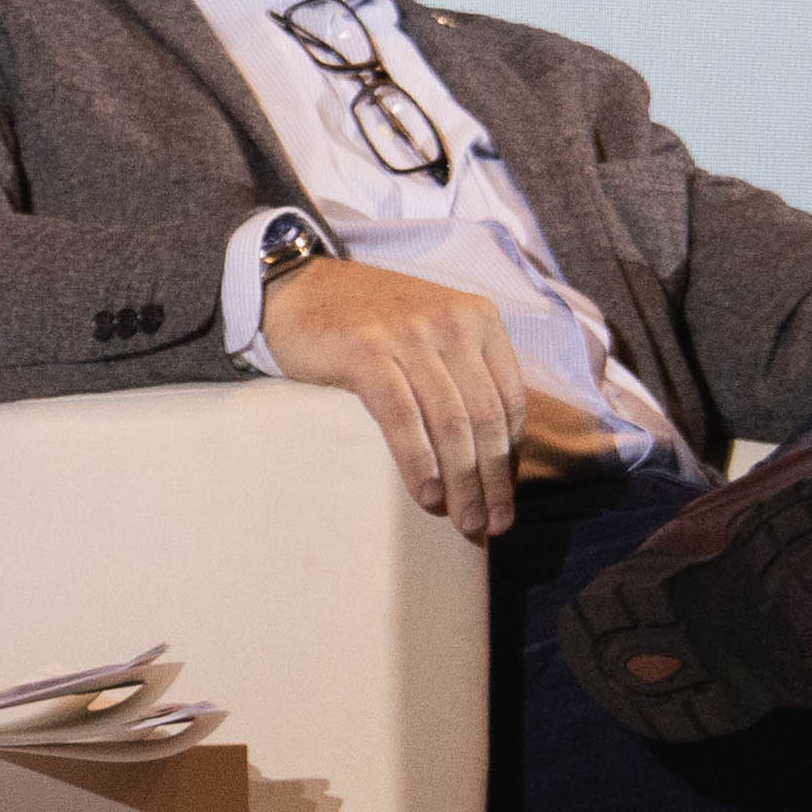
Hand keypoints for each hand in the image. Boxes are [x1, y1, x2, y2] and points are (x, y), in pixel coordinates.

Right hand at [261, 254, 550, 539]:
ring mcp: (410, 335)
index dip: (510, 457)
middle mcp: (452, 323)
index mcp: (479, 319)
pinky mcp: (368, 350)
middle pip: (485, 416)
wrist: (300, 286)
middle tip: (492, 525)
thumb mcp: (432, 332)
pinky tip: (426, 494)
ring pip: (450, 421)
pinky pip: (403, 416)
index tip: (503, 497)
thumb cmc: (369, 323)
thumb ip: (463, 373)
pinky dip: (418, 460)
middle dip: (492, 479)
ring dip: (461, 481)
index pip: (510, 399)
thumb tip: (488, 453)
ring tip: (463, 521)